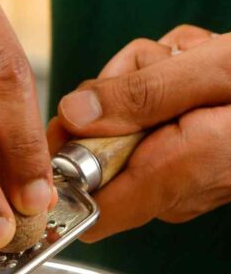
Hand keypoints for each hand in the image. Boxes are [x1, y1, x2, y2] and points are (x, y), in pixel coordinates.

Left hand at [49, 24, 230, 240]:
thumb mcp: (212, 69)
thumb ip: (140, 93)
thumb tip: (74, 114)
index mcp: (175, 174)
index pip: (88, 212)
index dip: (62, 169)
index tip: (72, 119)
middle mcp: (173, 191)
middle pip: (100, 155)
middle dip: (115, 96)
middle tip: (159, 62)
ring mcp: (178, 180)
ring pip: (123, 130)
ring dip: (143, 80)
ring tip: (188, 60)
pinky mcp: (185, 164)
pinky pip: (149, 127)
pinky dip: (163, 87)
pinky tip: (196, 70)